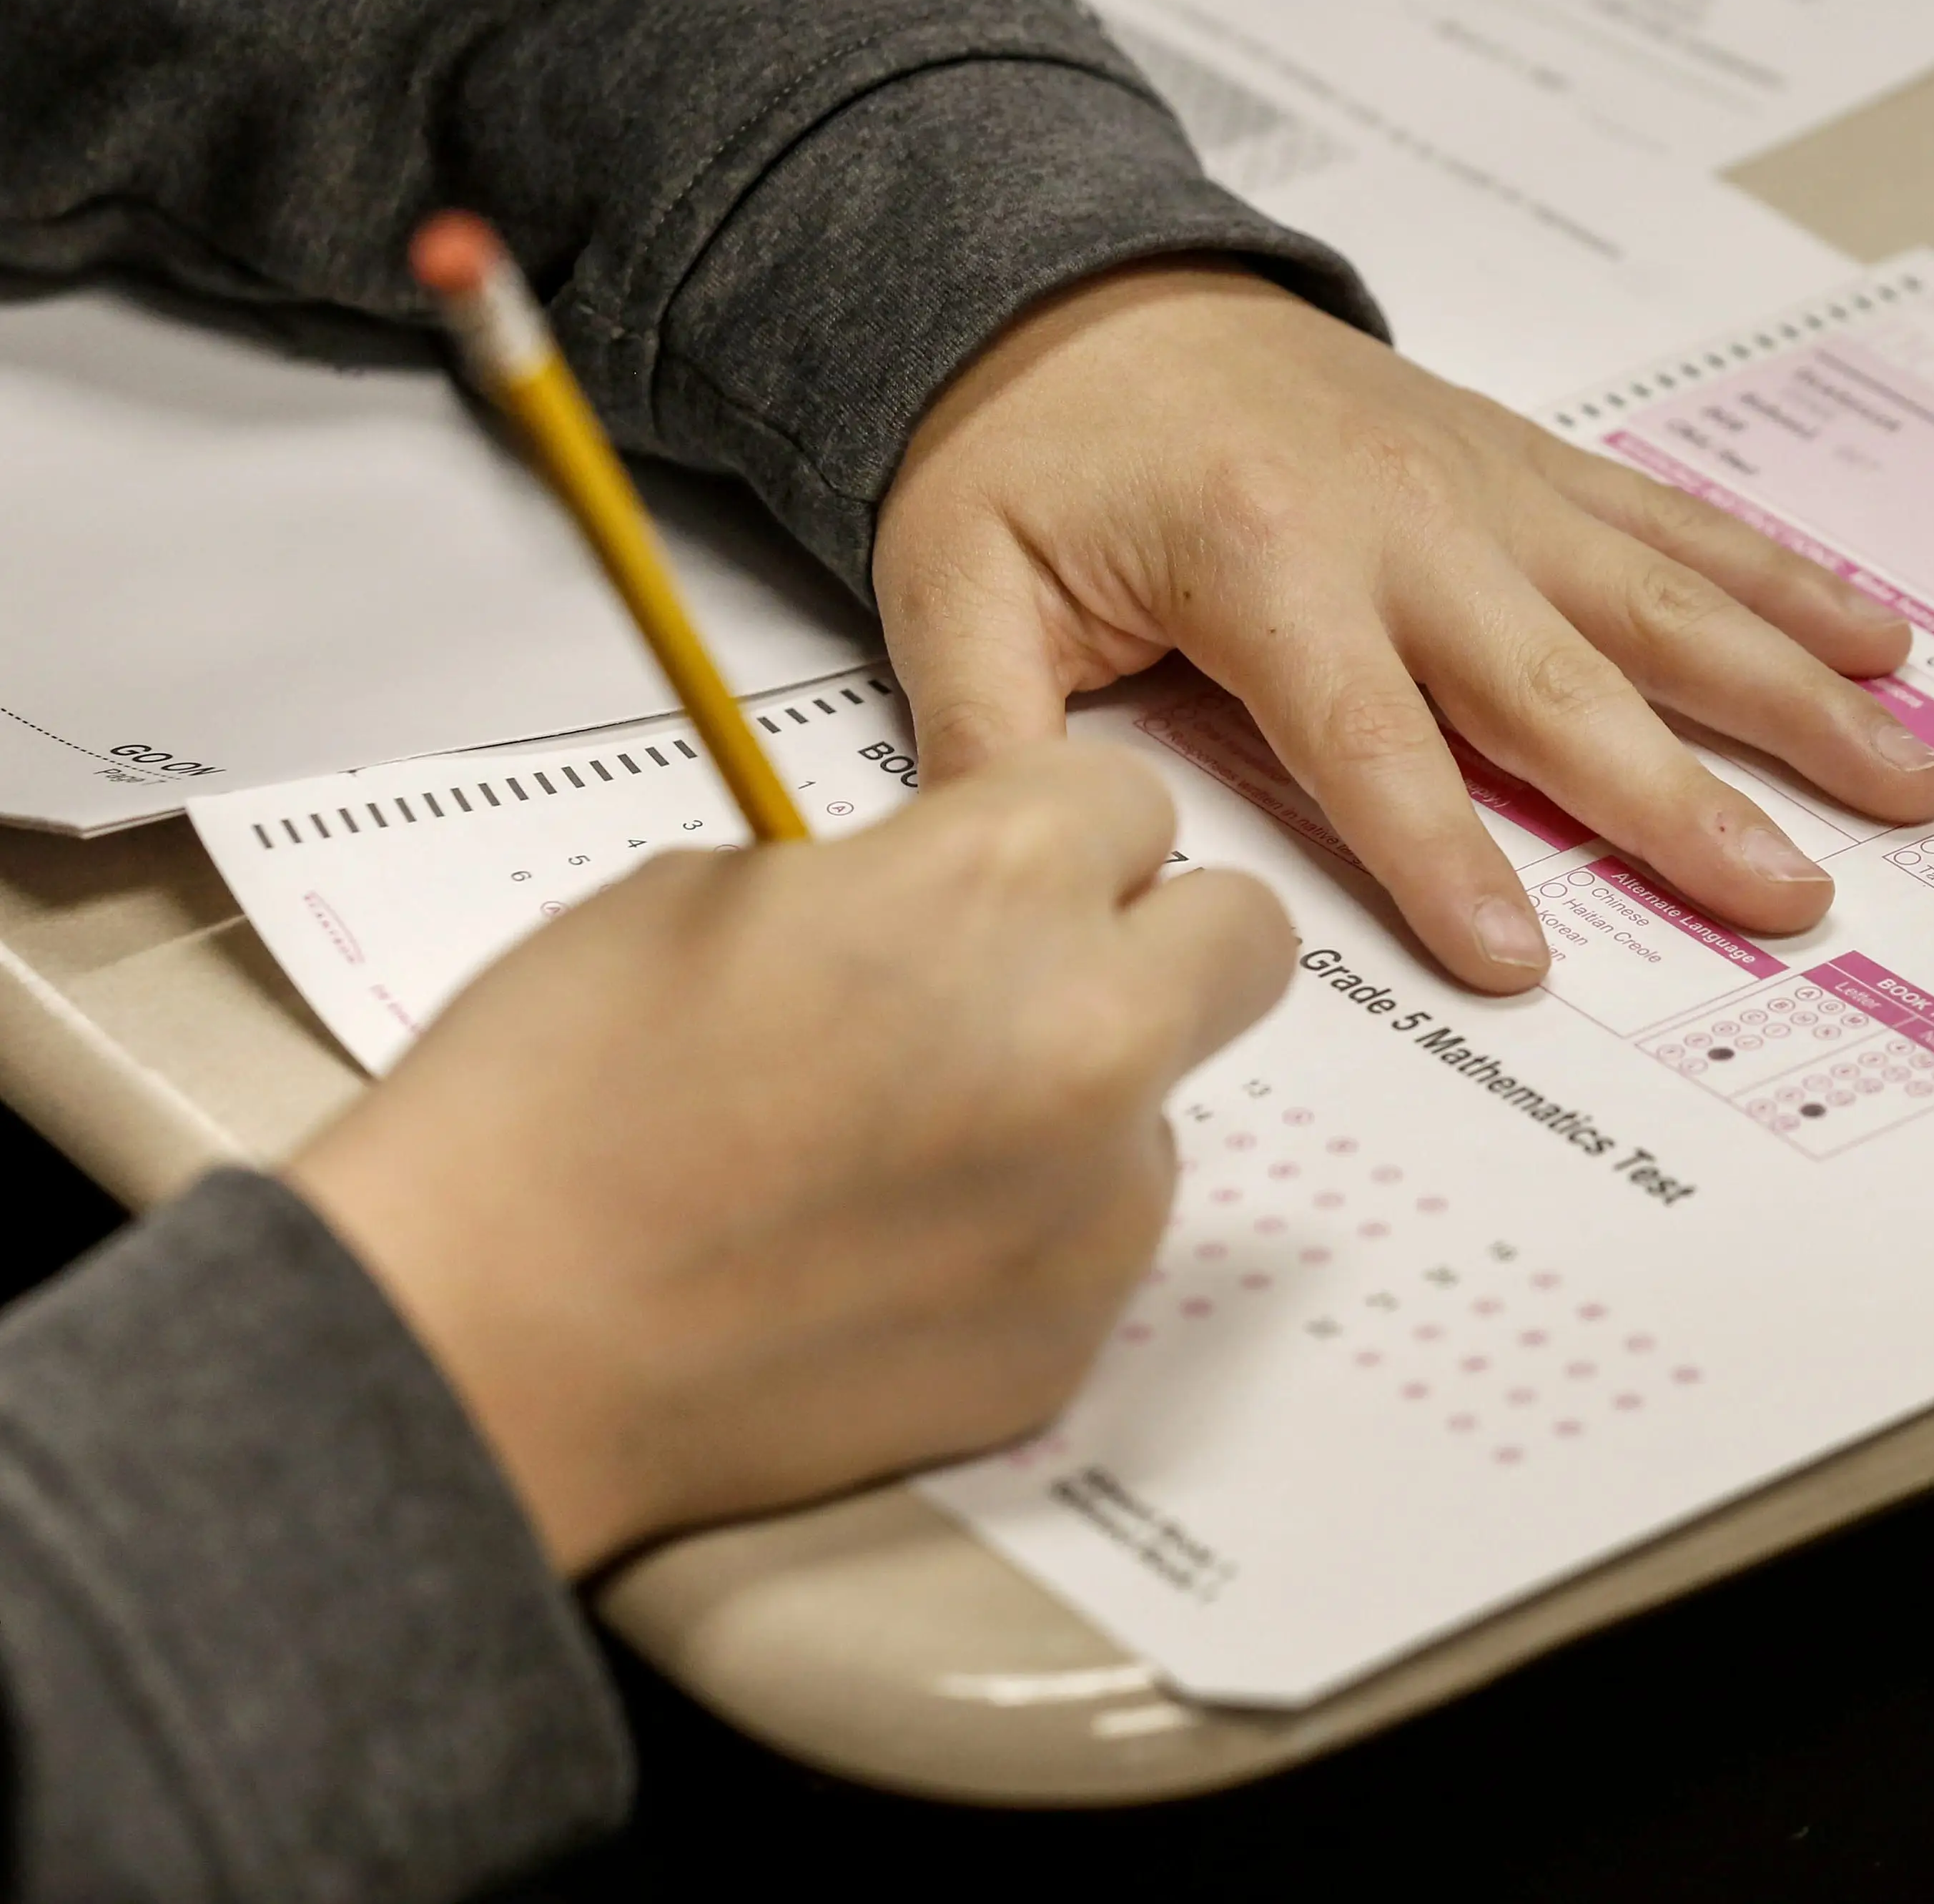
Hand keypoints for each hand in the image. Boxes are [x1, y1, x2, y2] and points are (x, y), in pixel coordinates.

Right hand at [286, 744, 1289, 1575]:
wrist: (485, 1338)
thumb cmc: (557, 1105)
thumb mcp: (717, 893)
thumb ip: (894, 879)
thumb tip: (967, 905)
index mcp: (996, 886)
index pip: (1137, 802)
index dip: (1059, 832)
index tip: (1010, 868)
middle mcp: (1089, 1039)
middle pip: (1241, 939)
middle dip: (1154, 940)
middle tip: (1034, 977)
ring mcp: (1097, 1204)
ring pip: (1165, 1101)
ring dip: (1081, 1099)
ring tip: (903, 1144)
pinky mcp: (1073, 1335)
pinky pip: (1103, 1235)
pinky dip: (1030, 1227)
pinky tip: (890, 1246)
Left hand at [874, 261, 1933, 994]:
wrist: (1081, 289)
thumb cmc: (1027, 453)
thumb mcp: (956, 588)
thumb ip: (988, 732)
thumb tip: (1036, 878)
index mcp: (1266, 565)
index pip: (1371, 741)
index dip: (1447, 856)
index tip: (1527, 962)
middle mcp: (1407, 525)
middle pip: (1561, 687)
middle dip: (1682, 802)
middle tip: (1791, 898)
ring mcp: (1485, 490)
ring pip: (1665, 602)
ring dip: (1791, 693)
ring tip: (1906, 774)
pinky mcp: (1524, 466)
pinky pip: (1672, 526)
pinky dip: (1782, 582)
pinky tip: (1877, 634)